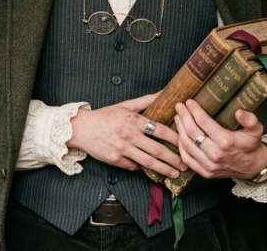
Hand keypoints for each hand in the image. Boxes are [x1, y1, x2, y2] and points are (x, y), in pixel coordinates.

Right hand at [67, 92, 186, 177]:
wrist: (81, 129)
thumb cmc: (104, 116)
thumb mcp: (125, 105)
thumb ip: (146, 101)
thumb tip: (164, 92)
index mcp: (132, 120)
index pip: (159, 130)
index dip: (174, 138)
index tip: (185, 142)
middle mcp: (128, 135)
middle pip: (157, 150)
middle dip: (174, 159)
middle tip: (185, 164)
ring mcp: (121, 149)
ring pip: (148, 162)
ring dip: (164, 169)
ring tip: (175, 173)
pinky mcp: (114, 160)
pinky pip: (133, 166)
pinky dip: (143, 168)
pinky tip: (152, 170)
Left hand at [173, 100, 266, 179]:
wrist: (254, 167)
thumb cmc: (252, 145)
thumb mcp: (256, 130)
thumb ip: (250, 120)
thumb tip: (239, 112)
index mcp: (226, 142)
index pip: (204, 122)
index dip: (195, 111)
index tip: (189, 102)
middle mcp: (215, 154)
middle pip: (192, 132)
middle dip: (184, 117)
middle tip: (179, 106)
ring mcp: (209, 165)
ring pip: (187, 145)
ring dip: (180, 129)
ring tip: (178, 117)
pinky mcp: (205, 173)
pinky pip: (187, 158)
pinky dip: (180, 146)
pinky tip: (180, 134)